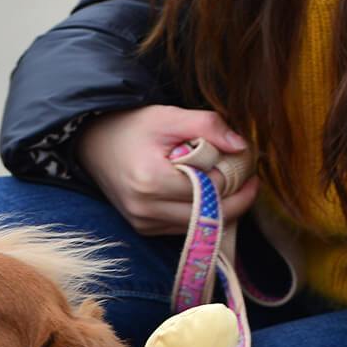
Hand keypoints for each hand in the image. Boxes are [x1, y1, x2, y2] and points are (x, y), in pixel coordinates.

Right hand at [76, 105, 260, 236]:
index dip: (235, 174)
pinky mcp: (144, 229)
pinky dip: (202, 215)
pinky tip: (209, 196)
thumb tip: (242, 146)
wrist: (94, 145)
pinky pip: (185, 228)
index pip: (211, 188)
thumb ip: (207, 125)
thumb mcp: (168, 117)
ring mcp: (144, 224)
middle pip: (210, 214)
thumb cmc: (131, 127)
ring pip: (201, 226)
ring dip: (222, 208)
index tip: (247, 159)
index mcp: (152, 181)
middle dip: (237, 198)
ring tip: (232, 184)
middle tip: (251, 178)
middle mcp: (146, 210)